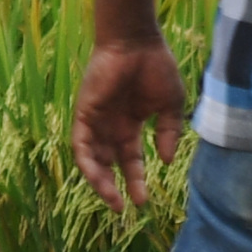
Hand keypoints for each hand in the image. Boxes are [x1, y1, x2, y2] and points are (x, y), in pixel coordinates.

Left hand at [70, 37, 188, 209]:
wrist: (136, 43)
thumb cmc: (156, 67)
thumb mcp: (170, 105)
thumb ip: (168, 133)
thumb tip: (167, 162)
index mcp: (130, 124)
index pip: (130, 159)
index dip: (136, 180)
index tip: (144, 201)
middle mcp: (110, 127)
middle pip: (109, 164)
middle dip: (116, 187)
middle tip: (123, 208)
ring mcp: (95, 122)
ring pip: (92, 160)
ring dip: (99, 182)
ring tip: (112, 200)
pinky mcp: (84, 115)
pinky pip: (81, 145)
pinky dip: (88, 163)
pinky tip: (98, 178)